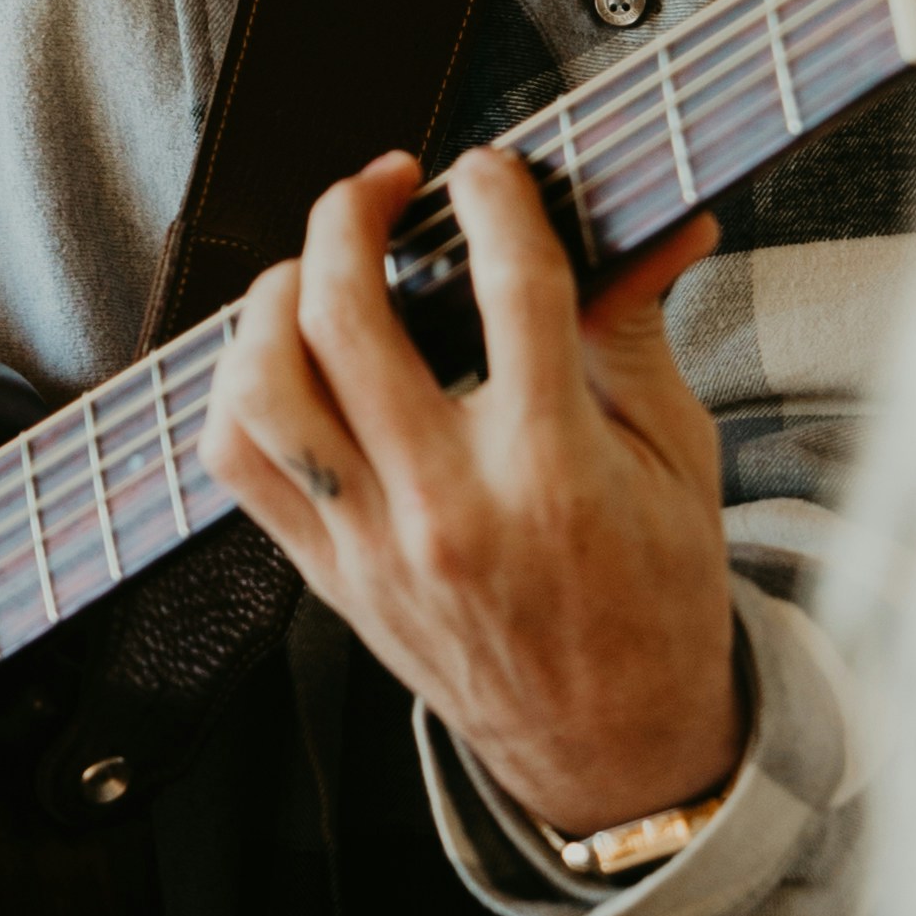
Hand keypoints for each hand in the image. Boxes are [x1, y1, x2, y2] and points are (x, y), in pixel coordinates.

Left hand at [204, 144, 745, 841]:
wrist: (610, 742)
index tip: (491, 173)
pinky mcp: (328, 575)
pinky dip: (239, 387)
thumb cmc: (652, 597)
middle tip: (385, 186)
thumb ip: (636, 330)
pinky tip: (282, 352)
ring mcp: (373, 546)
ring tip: (316, 266)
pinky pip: (238, 464)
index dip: (495, 200)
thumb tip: (656, 225)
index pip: (508, 289)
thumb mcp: (677, 456)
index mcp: (553, 473)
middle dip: (350, 216)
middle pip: (346, 319)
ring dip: (273, 299)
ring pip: (262, 390)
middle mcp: (448, 508)